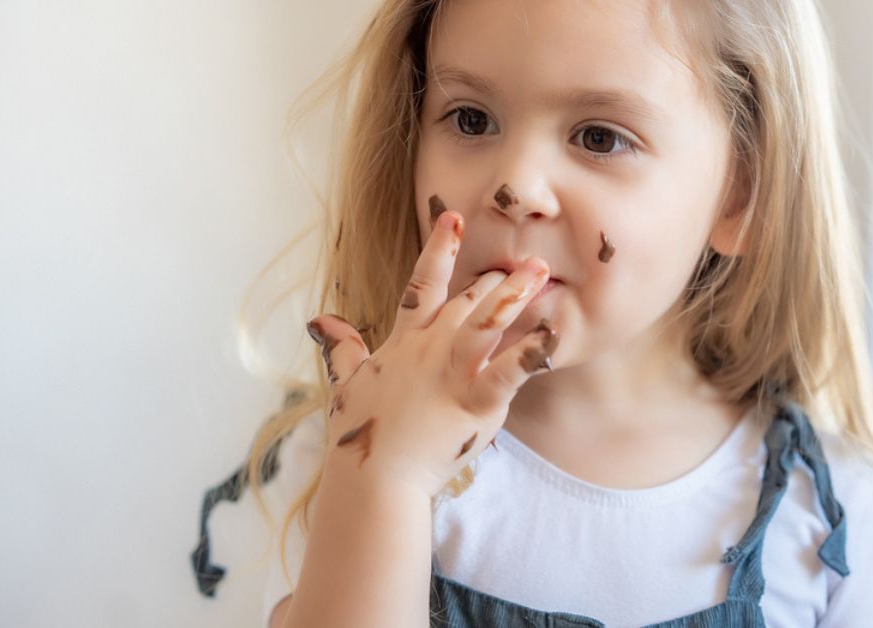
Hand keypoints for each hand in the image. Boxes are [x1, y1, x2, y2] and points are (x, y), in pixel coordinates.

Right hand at [306, 208, 558, 496]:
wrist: (374, 477)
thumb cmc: (363, 432)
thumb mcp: (346, 382)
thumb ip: (342, 347)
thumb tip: (320, 321)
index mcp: (404, 342)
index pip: (422, 285)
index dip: (439, 249)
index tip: (454, 218)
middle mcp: (430, 349)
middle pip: (466, 301)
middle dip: (496, 280)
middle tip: (527, 261)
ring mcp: (453, 372)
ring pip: (487, 321)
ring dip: (515, 294)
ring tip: (541, 270)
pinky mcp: (475, 401)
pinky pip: (508, 372)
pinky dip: (531, 354)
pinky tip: (552, 336)